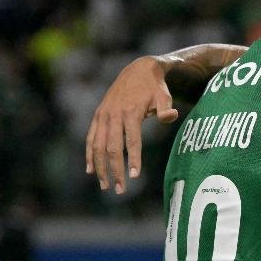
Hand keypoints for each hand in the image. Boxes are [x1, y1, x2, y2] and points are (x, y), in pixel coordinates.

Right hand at [86, 55, 179, 193]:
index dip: (133, 160)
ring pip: (98, 146)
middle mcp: (114, 115)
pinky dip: (89, 154)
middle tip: (120, 190)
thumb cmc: (155, 87)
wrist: (138, 70)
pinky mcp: (98, 116)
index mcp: (131, 112)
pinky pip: (91, 138)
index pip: (131, 141)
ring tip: (105, 186)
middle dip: (115, 170)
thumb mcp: (164, 96)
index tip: (135, 177)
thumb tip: (171, 117)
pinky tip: (90, 170)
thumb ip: (166, 109)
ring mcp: (103, 115)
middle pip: (112, 148)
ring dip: (100, 167)